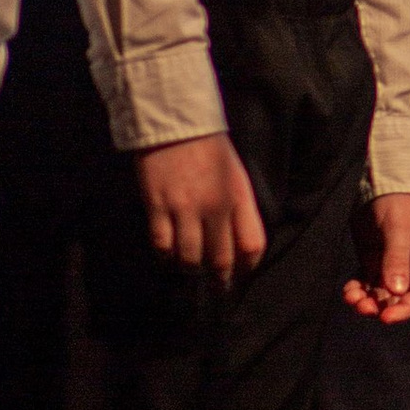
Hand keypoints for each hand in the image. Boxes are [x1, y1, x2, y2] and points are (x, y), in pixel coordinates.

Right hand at [137, 133, 266, 284]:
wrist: (175, 121)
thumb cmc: (209, 147)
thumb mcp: (235, 174)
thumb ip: (238, 207)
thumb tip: (236, 241)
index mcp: (239, 197)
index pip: (252, 244)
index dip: (248, 266)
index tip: (242, 274)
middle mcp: (215, 207)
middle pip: (221, 259)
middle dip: (220, 279)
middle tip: (217, 288)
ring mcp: (185, 209)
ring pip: (190, 258)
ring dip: (192, 270)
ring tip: (192, 272)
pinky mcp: (158, 206)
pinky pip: (162, 245)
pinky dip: (165, 256)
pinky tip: (168, 256)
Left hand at [345, 192, 409, 325]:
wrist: (382, 183)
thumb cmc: (398, 202)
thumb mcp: (399, 228)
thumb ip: (397, 258)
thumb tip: (396, 291)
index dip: (406, 309)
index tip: (386, 317)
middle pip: (399, 298)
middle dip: (381, 307)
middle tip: (362, 307)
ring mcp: (390, 265)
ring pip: (380, 294)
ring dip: (366, 301)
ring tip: (352, 299)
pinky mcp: (372, 261)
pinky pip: (366, 284)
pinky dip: (357, 291)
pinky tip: (349, 291)